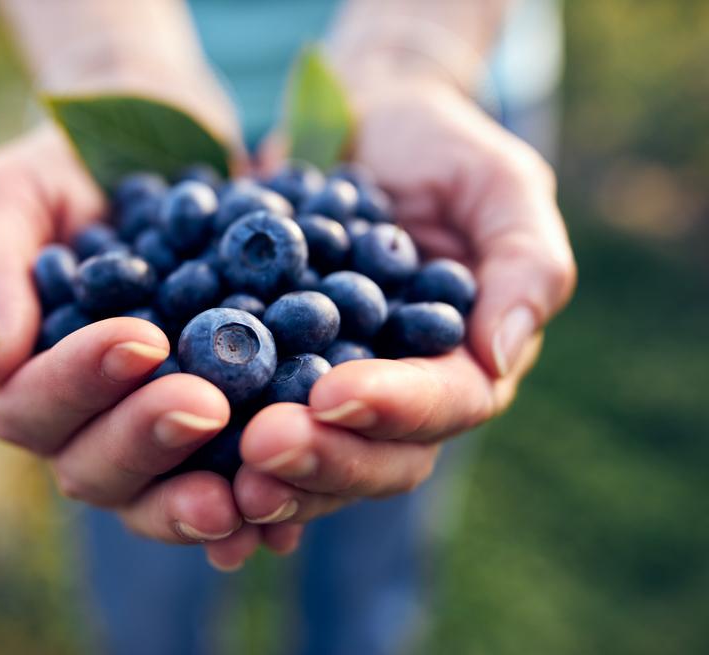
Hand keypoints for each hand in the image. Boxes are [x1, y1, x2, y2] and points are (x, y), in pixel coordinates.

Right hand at [0, 117, 303, 565]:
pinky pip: (231, 483)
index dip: (78, 383)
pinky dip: (255, 502)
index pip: (28, 406)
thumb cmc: (73, 169)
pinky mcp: (223, 433)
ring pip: (158, 496)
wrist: (172, 149)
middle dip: (147, 439)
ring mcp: (153, 434)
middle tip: (207, 406)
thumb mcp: (14, 192)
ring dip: (197, 498)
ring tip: (245, 491)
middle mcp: (85, 422)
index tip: (142, 339)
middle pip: (94, 469)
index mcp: (23, 373)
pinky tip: (287, 509)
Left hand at [220, 75, 575, 565]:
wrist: (357, 125)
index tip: (334, 394)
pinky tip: (183, 472)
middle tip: (261, 446)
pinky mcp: (273, 379)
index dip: (392, 408)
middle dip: (321, 457)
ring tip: (218, 473)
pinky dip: (219, 458)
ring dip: (268, 475)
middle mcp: (401, 397)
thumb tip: (500, 356)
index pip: (444, 404)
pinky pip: (249, 426)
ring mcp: (333, 394)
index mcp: (464, 362)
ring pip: (311, 460)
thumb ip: (525, 263)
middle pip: (375, 456)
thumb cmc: (441, 146)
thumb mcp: (499, 183)